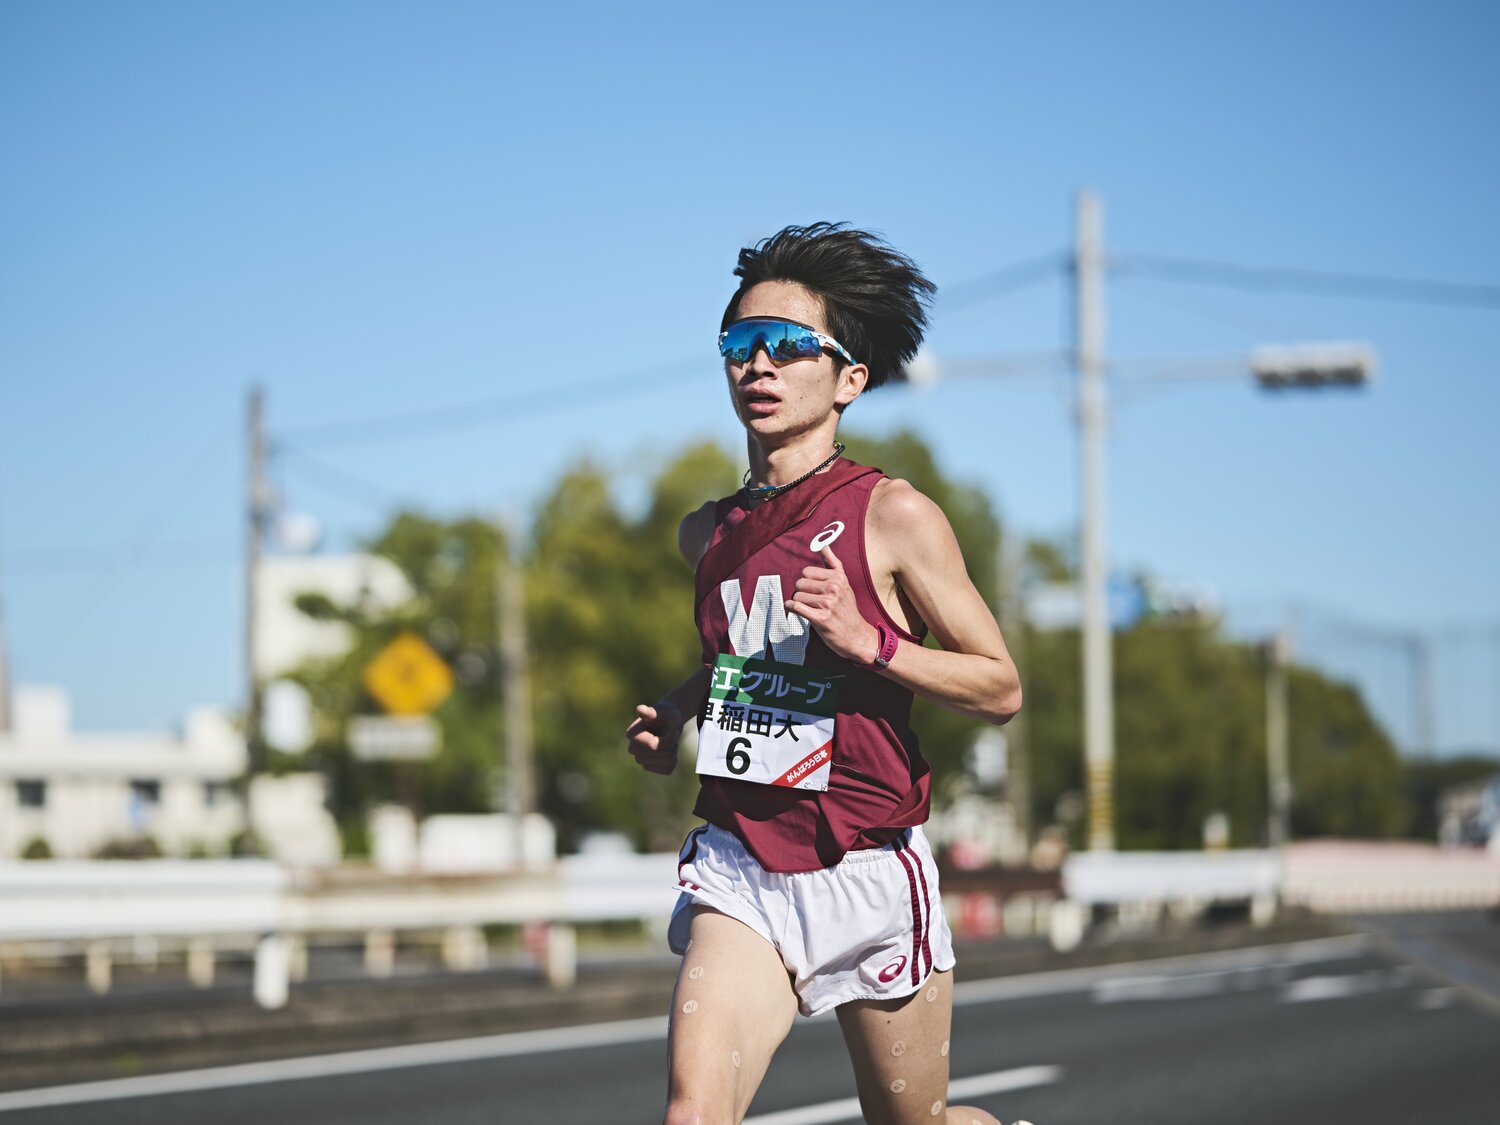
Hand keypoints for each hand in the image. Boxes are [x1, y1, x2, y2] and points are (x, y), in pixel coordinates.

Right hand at [626, 701, 683, 774]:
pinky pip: (668, 769)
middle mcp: (633, 749)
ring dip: (674, 750)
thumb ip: (651, 712)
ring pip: (666, 762)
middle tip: (671, 734)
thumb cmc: (665, 714)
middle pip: (660, 755)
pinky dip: (674, 760)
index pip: (653, 746)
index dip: (667, 739)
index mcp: (632, 734)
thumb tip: (639, 709)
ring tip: (671, 740)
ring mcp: (641, 760)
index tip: (670, 730)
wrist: (669, 722)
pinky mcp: (650, 767)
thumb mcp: (662, 711)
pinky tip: (669, 749)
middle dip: (671, 744)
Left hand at [785, 545, 878, 664]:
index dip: (807, 581)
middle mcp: (834, 588)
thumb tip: (824, 546)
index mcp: (838, 578)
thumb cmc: (847, 609)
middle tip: (810, 600)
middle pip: (800, 583)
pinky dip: (790, 608)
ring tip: (808, 608)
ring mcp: (828, 604)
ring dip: (798, 603)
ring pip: (797, 596)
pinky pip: (796, 607)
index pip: (807, 571)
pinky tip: (794, 610)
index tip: (812, 589)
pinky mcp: (821, 619)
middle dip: (802, 592)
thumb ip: (833, 564)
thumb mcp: (844, 584)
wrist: (857, 636)